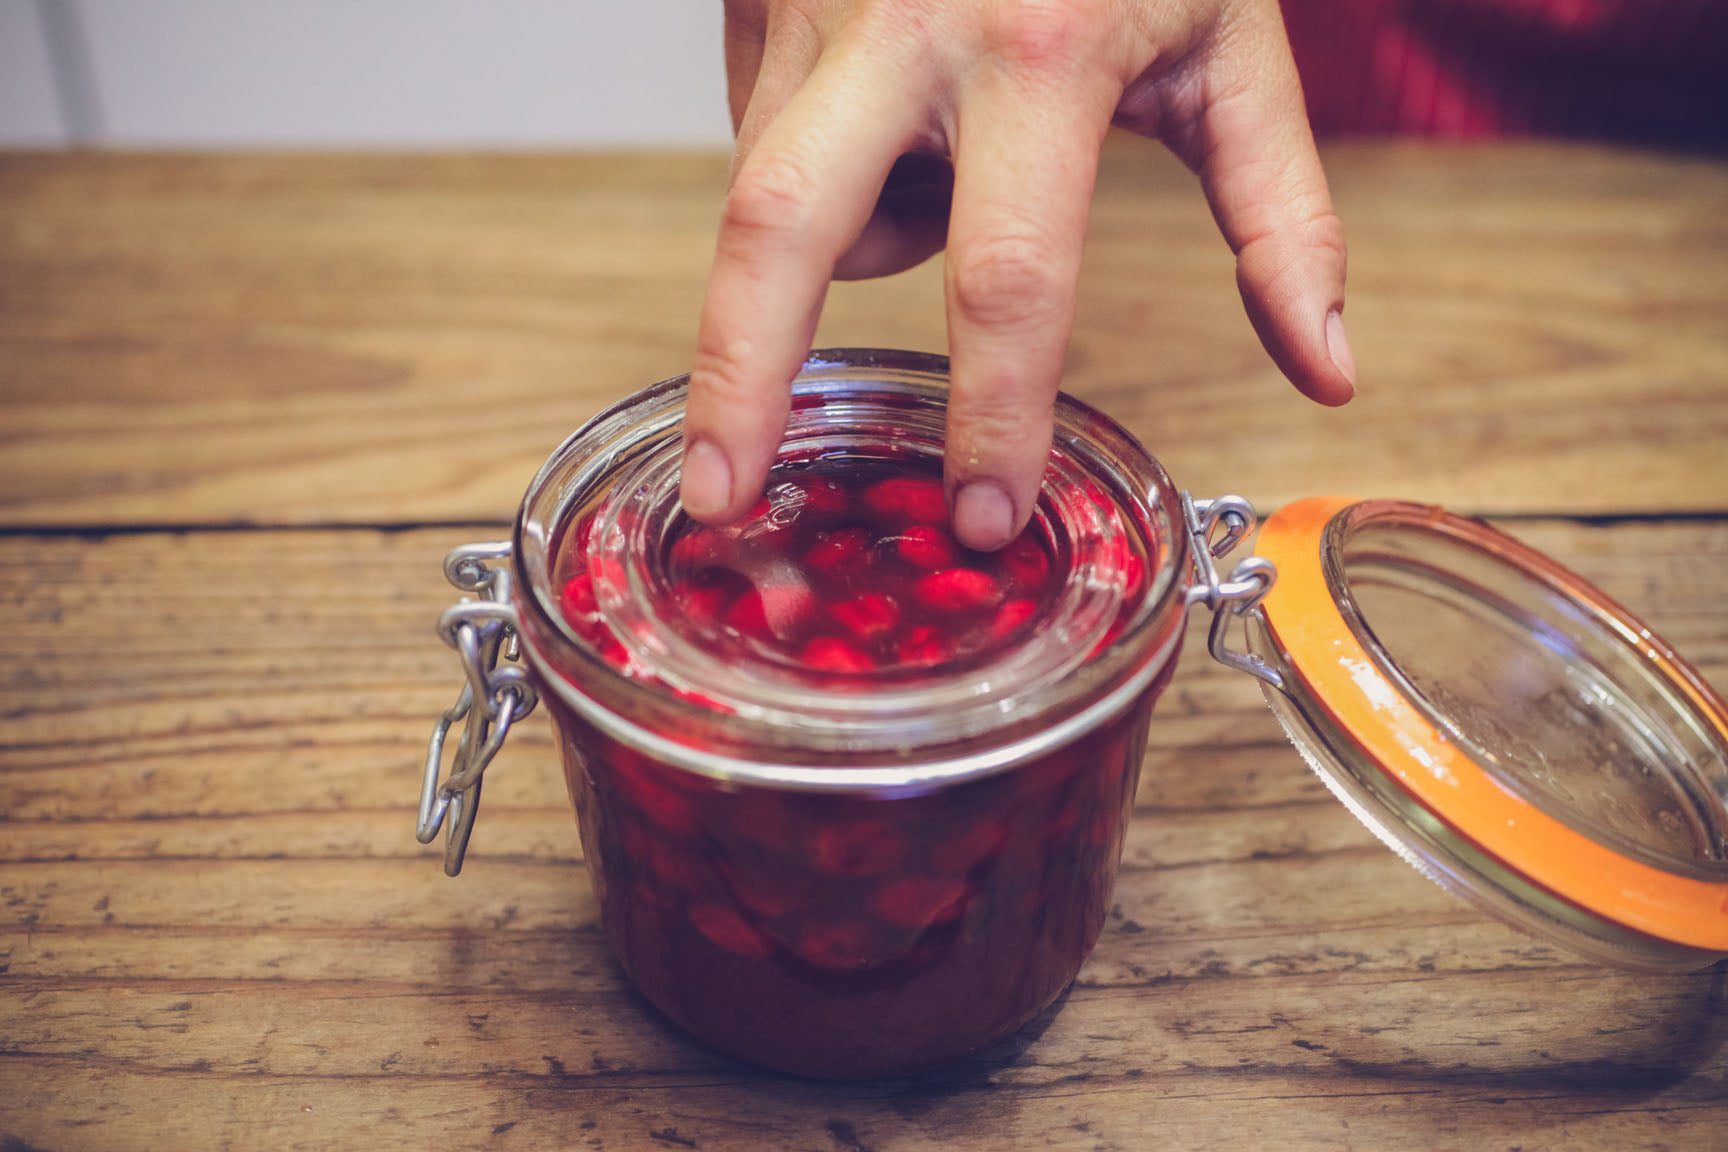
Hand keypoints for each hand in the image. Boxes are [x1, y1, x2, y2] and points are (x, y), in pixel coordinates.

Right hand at [680, 0, 1354, 549]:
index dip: (993, 416)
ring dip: (837, 235)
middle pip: (787, 230)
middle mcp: (907, 26)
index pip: (1011, 280)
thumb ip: (1283, 217)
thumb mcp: (1235, 49)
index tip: (982, 519)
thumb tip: (1328, 374)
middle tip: (719, 497)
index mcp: (1044, 53)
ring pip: (773, 189)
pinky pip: (755, 127)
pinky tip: (883, 103)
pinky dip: (809, 160)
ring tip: (936, 159)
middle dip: (739, 379)